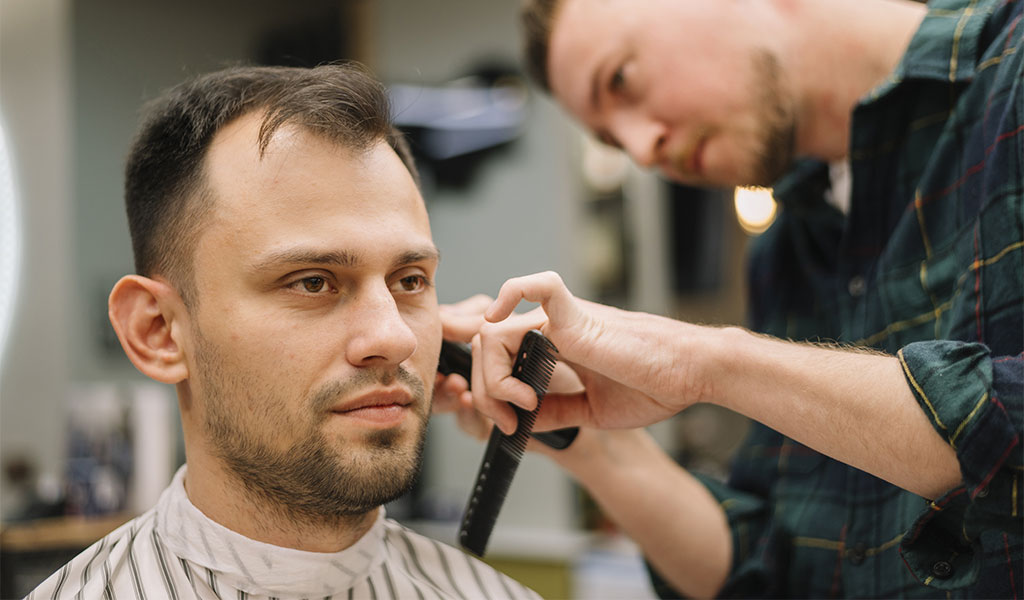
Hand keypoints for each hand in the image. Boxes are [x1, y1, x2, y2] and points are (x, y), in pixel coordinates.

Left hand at [473, 271, 709, 433]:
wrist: (693, 373)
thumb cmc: (655, 385)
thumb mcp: (593, 409)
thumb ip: (556, 411)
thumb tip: (521, 423)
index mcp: (555, 346)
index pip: (498, 357)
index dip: (491, 391)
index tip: (510, 425)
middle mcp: (552, 327)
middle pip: (486, 345)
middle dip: (485, 390)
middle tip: (509, 422)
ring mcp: (561, 319)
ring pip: (494, 330)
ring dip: (494, 375)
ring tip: (523, 404)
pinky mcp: (576, 316)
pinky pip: (536, 287)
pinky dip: (509, 295)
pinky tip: (498, 322)